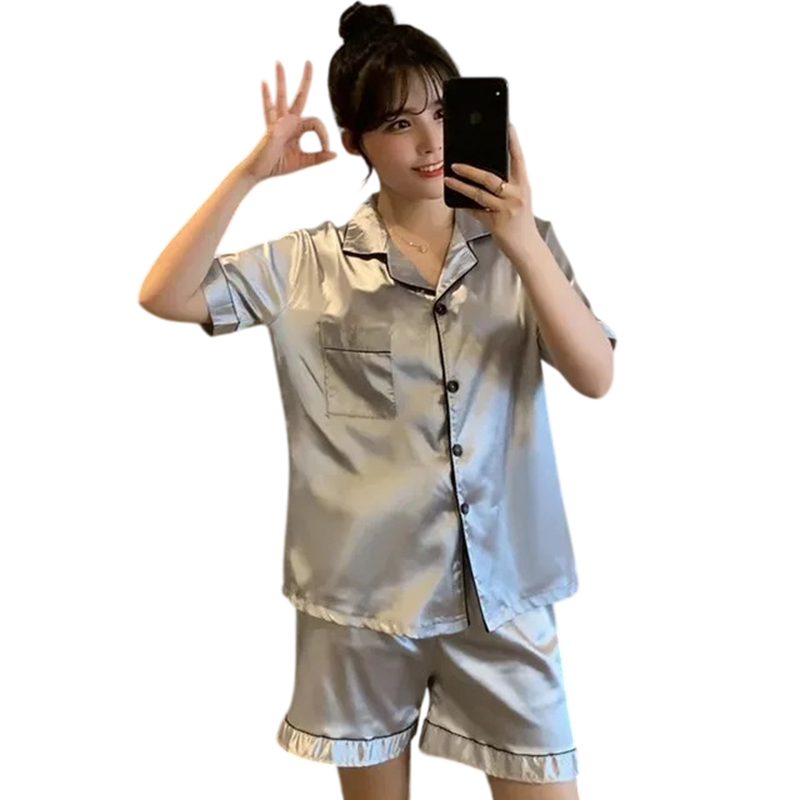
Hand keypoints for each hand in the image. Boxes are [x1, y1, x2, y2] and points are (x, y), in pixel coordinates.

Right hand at [240, 60, 336, 182]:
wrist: (259, 171)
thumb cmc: (278, 164)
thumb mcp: (303, 161)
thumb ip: (318, 157)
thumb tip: (334, 154)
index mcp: (297, 128)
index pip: (317, 122)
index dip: (325, 135)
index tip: (326, 150)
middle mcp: (288, 121)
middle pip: (299, 97)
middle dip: (305, 80)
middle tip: (309, 62)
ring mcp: (278, 123)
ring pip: (281, 97)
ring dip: (281, 80)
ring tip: (279, 62)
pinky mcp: (271, 130)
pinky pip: (269, 111)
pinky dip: (266, 96)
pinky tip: (264, 82)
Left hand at [444, 124, 539, 255]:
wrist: (526, 247)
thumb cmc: (521, 223)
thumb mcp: (519, 200)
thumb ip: (506, 187)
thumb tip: (485, 174)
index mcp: (523, 186)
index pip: (518, 159)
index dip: (513, 142)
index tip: (508, 126)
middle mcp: (516, 195)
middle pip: (491, 177)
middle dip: (471, 170)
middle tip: (456, 163)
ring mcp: (506, 209)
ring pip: (480, 193)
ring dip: (462, 185)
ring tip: (449, 179)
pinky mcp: (496, 222)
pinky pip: (476, 211)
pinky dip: (465, 205)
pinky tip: (455, 199)